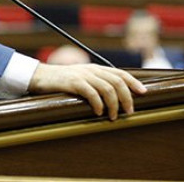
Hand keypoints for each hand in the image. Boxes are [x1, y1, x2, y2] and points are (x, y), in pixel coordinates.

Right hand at [28, 63, 146, 119]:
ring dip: (114, 104)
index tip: (143, 93)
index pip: (120, 73)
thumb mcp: (81, 78)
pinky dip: (98, 103)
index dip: (134, 82)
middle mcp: (91, 70)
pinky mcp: (73, 82)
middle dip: (127, 97)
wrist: (40, 77)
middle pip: (117, 81)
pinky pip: (91, 92)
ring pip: (107, 88)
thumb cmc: (61, 81)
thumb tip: (113, 97)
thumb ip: (95, 83)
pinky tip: (98, 112)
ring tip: (113, 116)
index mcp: (95, 69)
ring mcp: (82, 75)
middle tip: (129, 112)